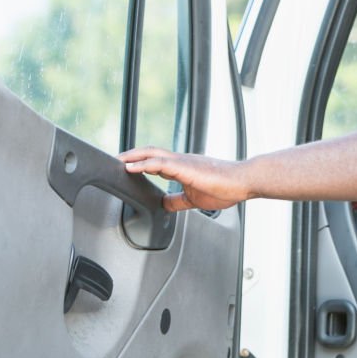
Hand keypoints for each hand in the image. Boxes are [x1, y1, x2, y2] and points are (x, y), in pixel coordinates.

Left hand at [118, 147, 250, 211]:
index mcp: (182, 167)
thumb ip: (178, 201)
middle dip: (130, 156)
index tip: (123, 167)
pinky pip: (160, 162)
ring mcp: (182, 161)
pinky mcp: (186, 166)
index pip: (155, 161)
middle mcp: (180, 160)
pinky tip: (131, 167)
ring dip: (132, 157)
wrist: (243, 181)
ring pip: (151, 154)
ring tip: (116, 161)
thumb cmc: (226, 187)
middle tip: (112, 161)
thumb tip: (164, 204)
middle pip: (149, 152)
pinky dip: (143, 164)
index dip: (138, 162)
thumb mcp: (194, 198)